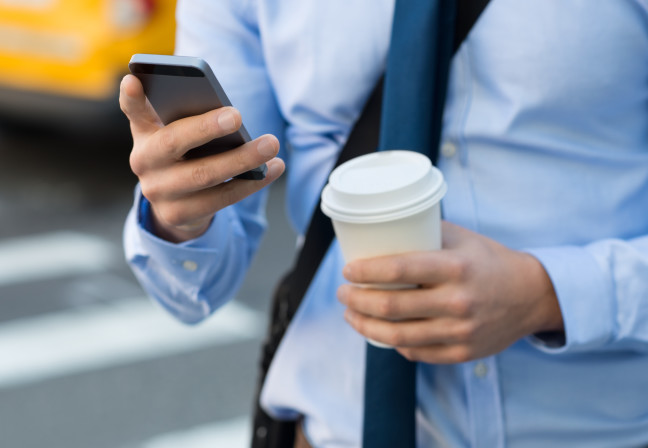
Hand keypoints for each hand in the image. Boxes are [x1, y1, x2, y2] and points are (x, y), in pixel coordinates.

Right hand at [119, 75, 284, 242]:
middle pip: (174, 142)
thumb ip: (188, 116)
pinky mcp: (178, 214)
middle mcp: (143, 162)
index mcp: (144, 133)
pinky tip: (274, 168)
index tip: (134, 80)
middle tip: (237, 115)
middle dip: (206, 128)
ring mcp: (158, 191)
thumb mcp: (177, 132)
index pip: (133, 110)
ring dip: (242, 159)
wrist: (174, 202)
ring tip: (271, 144)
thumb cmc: (184, 154)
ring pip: (203, 175)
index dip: (131, 97)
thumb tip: (227, 112)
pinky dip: (252, 183)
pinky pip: (222, 199)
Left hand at [337, 221, 563, 363]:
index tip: (347, 270)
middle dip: (356, 300)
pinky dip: (392, 343)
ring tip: (350, 314)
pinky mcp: (462, 353)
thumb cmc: (489, 261)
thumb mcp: (462, 239)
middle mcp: (457, 302)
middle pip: (391, 306)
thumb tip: (382, 229)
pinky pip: (416, 352)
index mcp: (455, 268)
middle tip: (342, 293)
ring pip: (397, 336)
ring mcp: (460, 332)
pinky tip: (380, 332)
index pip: (399, 269)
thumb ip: (425, 233)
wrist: (533, 296)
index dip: (365, 272)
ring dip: (365, 326)